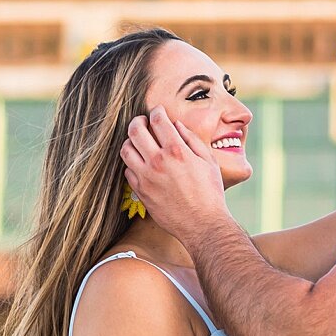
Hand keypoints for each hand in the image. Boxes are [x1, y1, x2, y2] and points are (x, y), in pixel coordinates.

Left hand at [120, 107, 228, 238]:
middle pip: (135, 130)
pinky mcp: (140, 191)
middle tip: (142, 122)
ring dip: (131, 141)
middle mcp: (157, 162)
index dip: (156, 111)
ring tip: (139, 142)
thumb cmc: (210, 193)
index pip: (158, 120)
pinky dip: (132, 163)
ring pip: (125, 150)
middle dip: (137, 121)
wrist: (202, 224)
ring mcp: (146, 177)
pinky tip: (142, 163)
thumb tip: (177, 125)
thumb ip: (192, 140)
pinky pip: (127, 170)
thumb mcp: (208, 161)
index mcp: (176, 151)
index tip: (157, 112)